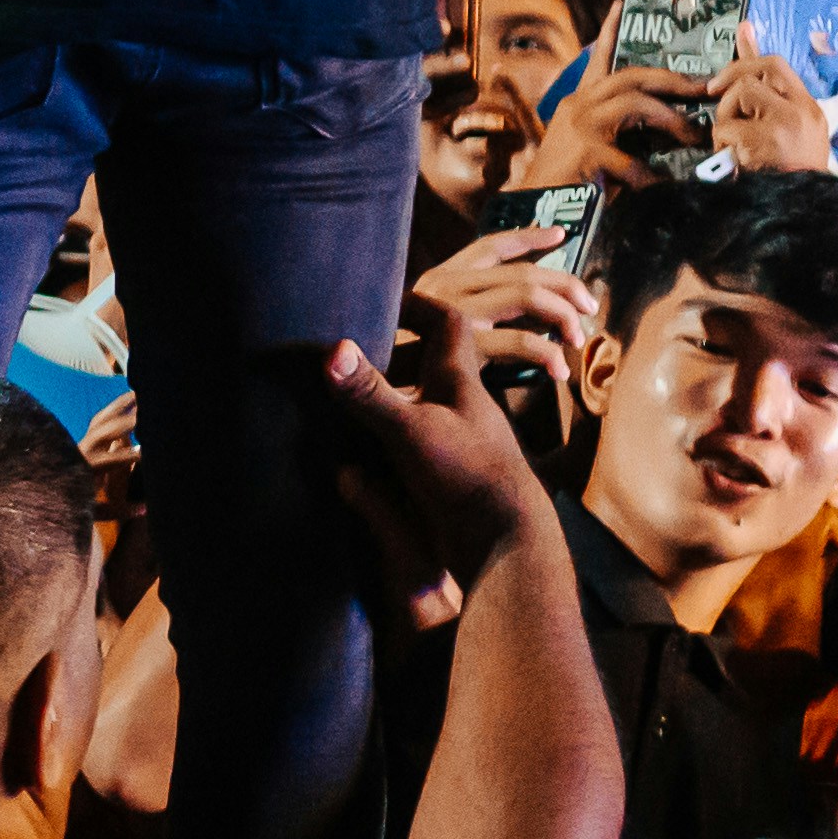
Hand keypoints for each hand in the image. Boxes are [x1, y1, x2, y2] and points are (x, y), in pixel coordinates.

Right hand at [303, 307, 560, 619]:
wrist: (505, 542)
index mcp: (457, 383)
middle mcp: (458, 407)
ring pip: (423, 406)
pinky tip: (358, 452)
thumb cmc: (469, 477)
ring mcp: (454, 442)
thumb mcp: (412, 430)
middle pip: (433, 363)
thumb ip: (371, 393)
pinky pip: (414, 446)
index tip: (387, 296)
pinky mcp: (446, 477)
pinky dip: (389, 441)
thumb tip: (332, 350)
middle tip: (358, 344)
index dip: (420, 302)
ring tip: (348, 396)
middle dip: (402, 348)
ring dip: (393, 398)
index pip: (447, 323)